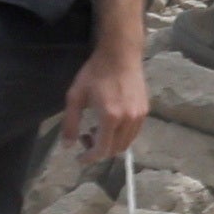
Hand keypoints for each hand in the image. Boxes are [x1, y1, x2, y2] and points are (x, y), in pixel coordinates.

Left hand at [63, 42, 149, 166]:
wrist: (120, 55)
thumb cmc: (95, 73)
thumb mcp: (75, 97)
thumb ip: (70, 123)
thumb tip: (68, 146)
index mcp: (110, 118)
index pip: (102, 149)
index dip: (89, 158)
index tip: (79, 159)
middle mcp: (128, 120)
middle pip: (115, 149)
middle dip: (99, 150)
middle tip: (85, 138)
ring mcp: (139, 116)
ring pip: (126, 143)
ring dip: (111, 144)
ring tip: (97, 130)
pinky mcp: (145, 110)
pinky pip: (133, 133)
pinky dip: (121, 135)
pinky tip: (110, 123)